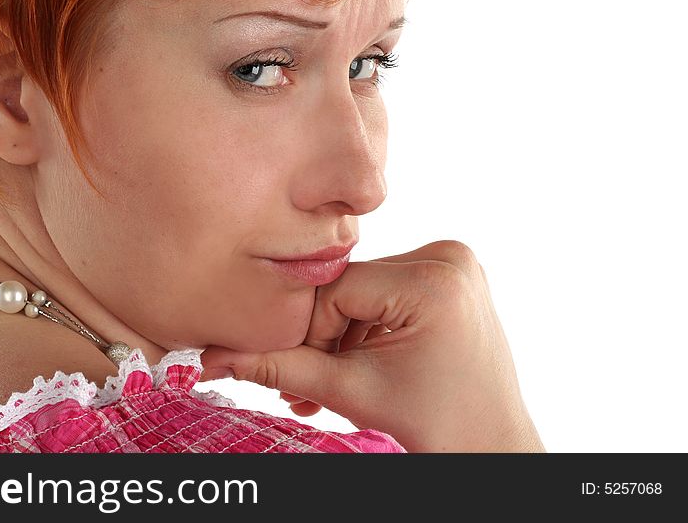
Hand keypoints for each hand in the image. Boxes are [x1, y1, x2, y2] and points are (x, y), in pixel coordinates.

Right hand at [200, 240, 544, 451]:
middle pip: (349, 287)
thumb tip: (214, 358)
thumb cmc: (434, 425)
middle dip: (322, 337)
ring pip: (363, 288)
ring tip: (333, 380)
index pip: (334, 290)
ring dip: (341, 333)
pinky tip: (359, 359)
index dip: (307, 334)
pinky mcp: (451, 272)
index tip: (294, 373)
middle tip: (304, 385)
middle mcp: (450, 257)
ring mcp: (455, 261)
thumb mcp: (349, 391)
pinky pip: (387, 288)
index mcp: (434, 280)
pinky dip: (367, 323)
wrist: (489, 444)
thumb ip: (279, 367)